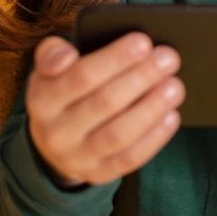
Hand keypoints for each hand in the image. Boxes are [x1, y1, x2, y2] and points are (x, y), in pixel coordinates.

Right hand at [26, 34, 184, 185]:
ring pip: (119, 134)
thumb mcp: (48, 70)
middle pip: (105, 102)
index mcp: (41, 99)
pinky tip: (171, 116)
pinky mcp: (97, 174)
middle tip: (169, 58)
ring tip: (175, 86)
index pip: (81, 76)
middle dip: (141, 78)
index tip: (144, 41)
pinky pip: (129, 158)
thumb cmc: (61, 93)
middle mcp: (55, 132)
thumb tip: (67, 55)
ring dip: (151, 108)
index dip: (115, 59)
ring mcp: (76, 157)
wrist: (52, 143)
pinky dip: (154, 137)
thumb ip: (53, 54)